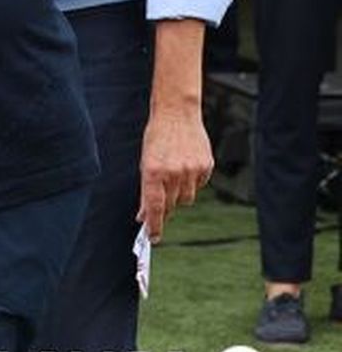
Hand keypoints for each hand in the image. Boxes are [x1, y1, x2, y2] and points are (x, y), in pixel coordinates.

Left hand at [138, 104, 213, 243]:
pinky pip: (199, 185)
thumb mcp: (145, 161)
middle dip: (164, 208)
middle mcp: (173, 173)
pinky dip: (191, 181)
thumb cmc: (157, 136)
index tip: (152, 238)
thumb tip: (144, 215)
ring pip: (186, 198)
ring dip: (178, 194)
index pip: (154, 207)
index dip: (154, 225)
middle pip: (170, 205)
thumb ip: (146, 189)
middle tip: (160, 206)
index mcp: (153, 171)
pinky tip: (186, 166)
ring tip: (173, 175)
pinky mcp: (206, 166)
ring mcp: (192, 170)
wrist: (177, 113)